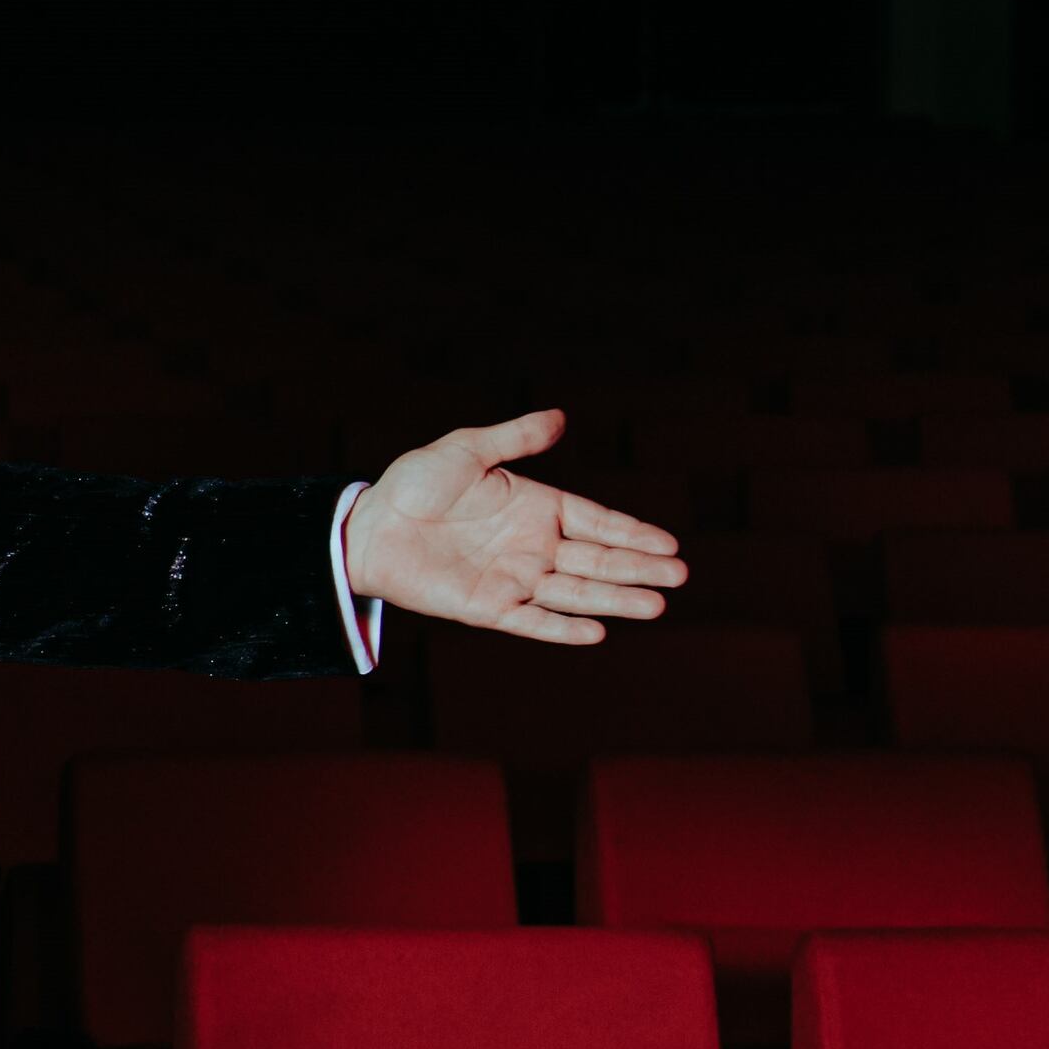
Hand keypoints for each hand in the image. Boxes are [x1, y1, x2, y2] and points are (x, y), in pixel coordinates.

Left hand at [341, 411, 684, 646]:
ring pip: (574, 593)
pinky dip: (561, 628)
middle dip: (638, 568)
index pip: (595, 522)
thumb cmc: (413, 484)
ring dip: (614, 599)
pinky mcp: (487, 607)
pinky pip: (531, 621)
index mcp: (535, 507)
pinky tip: (596, 632)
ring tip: (657, 605)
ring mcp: (512, 578)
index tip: (670, 544)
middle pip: (596, 561)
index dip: (632, 533)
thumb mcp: (466, 450)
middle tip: (681, 576)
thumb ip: (515, 438)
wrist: (367, 526)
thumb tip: (561, 417)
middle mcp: (532, 546)